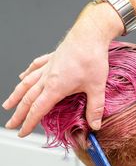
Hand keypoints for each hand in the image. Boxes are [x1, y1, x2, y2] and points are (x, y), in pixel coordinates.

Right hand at [2, 3, 122, 136]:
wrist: (90, 34)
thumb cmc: (92, 57)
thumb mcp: (96, 87)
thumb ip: (95, 108)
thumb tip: (95, 125)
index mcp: (55, 87)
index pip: (38, 109)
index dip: (29, 123)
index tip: (22, 132)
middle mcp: (47, 77)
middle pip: (28, 99)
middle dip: (18, 114)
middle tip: (11, 124)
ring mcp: (48, 67)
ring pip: (27, 83)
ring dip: (16, 95)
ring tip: (8, 104)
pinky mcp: (52, 58)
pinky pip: (35, 67)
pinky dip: (27, 73)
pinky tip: (23, 76)